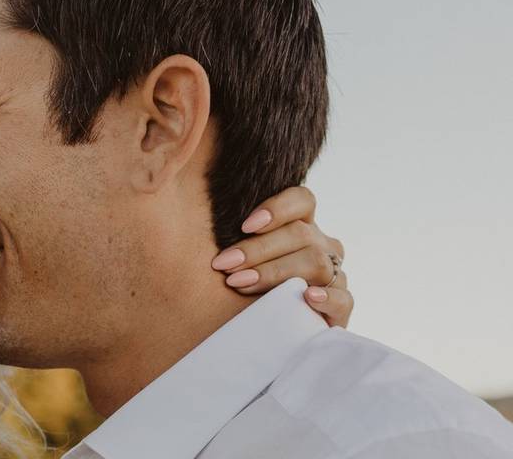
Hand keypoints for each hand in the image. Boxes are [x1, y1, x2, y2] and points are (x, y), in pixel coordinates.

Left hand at [210, 186, 352, 327]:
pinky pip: (344, 299)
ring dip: (274, 272)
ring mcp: (334, 275)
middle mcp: (322, 245)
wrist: (263, 332)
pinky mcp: (341, 309)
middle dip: (257, 249)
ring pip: (316, 263)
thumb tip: (188, 205)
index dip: (277, 208)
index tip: (245, 225)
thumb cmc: (242, 283)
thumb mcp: (235, 254)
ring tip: (240, 283)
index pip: (302, 200)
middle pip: (300, 234)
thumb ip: (227, 230)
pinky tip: (306, 298)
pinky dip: (326, 298)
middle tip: (223, 264)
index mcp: (301, 225)